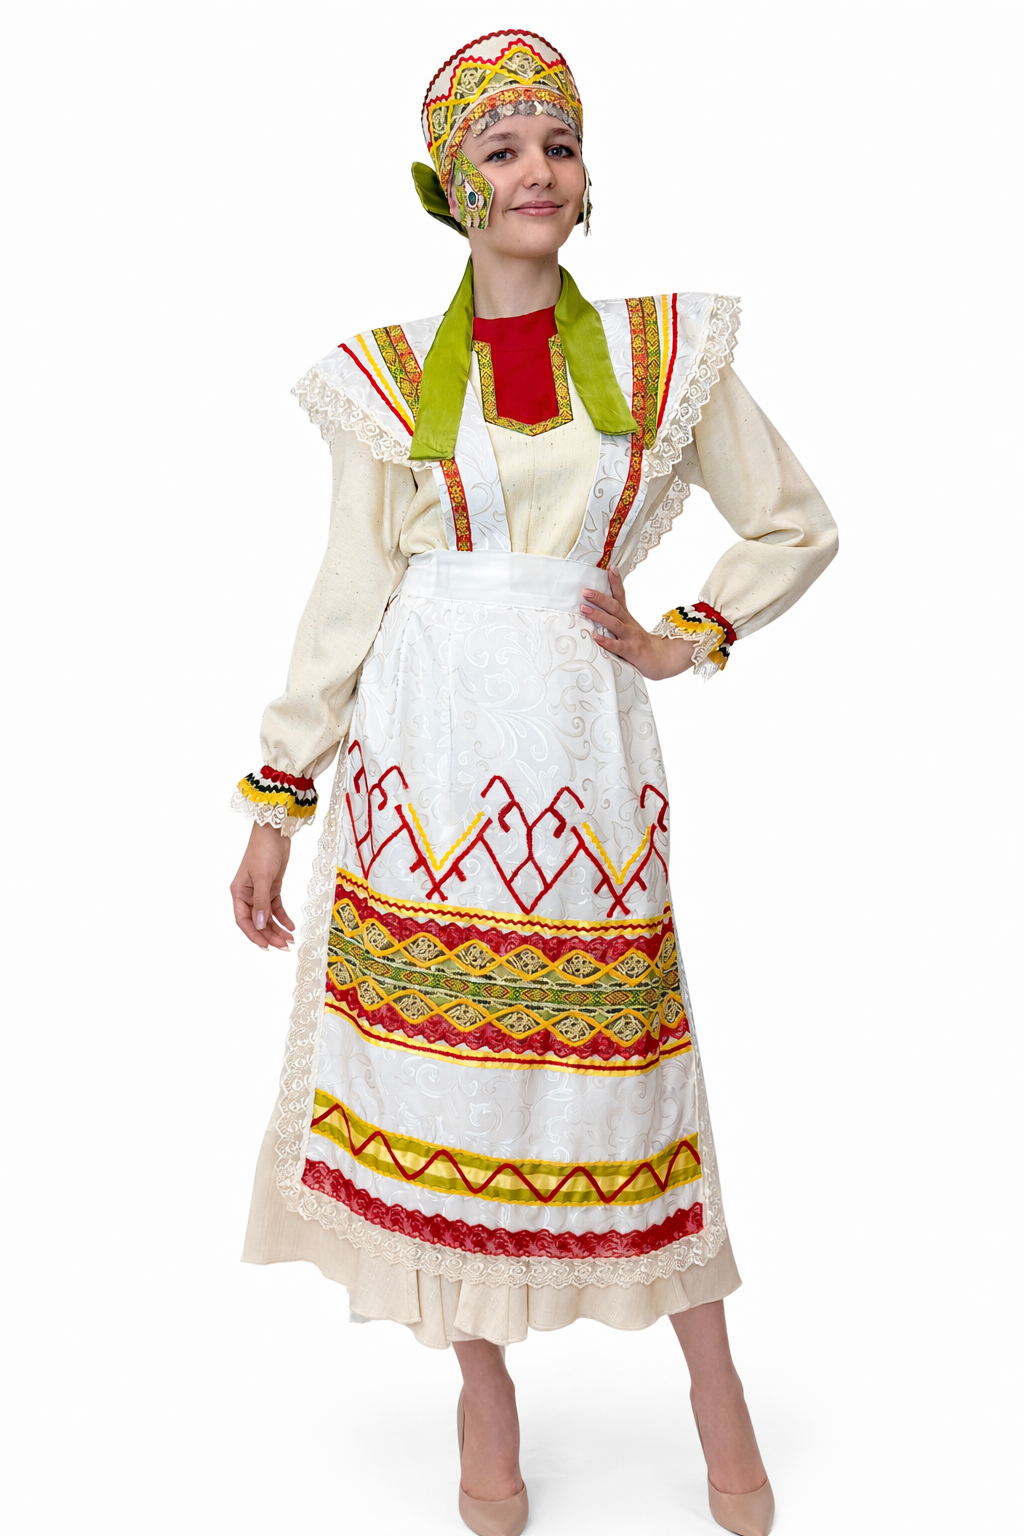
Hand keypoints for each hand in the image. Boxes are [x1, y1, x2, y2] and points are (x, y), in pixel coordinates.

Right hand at [230, 822, 294, 949]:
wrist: (275, 833)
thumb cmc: (263, 850)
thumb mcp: (263, 877)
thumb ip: (261, 902)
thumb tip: (259, 925)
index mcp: (238, 892)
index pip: (243, 920)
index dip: (254, 935)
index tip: (266, 946)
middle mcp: (247, 895)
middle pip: (257, 921)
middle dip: (269, 934)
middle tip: (283, 946)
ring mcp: (260, 892)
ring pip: (267, 917)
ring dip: (277, 928)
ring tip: (289, 939)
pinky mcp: (272, 888)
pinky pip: (276, 908)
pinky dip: (283, 917)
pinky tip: (291, 926)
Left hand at [581, 568, 694, 679]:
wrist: (662, 659)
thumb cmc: (640, 644)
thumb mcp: (628, 627)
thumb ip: (614, 618)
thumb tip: (595, 608)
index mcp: (626, 617)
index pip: (621, 595)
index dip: (615, 581)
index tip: (609, 567)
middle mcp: (628, 624)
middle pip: (614, 607)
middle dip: (599, 598)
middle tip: (585, 590)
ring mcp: (630, 636)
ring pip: (614, 623)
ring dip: (598, 615)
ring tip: (584, 608)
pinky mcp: (631, 650)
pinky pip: (618, 645)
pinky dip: (607, 641)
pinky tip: (596, 637)